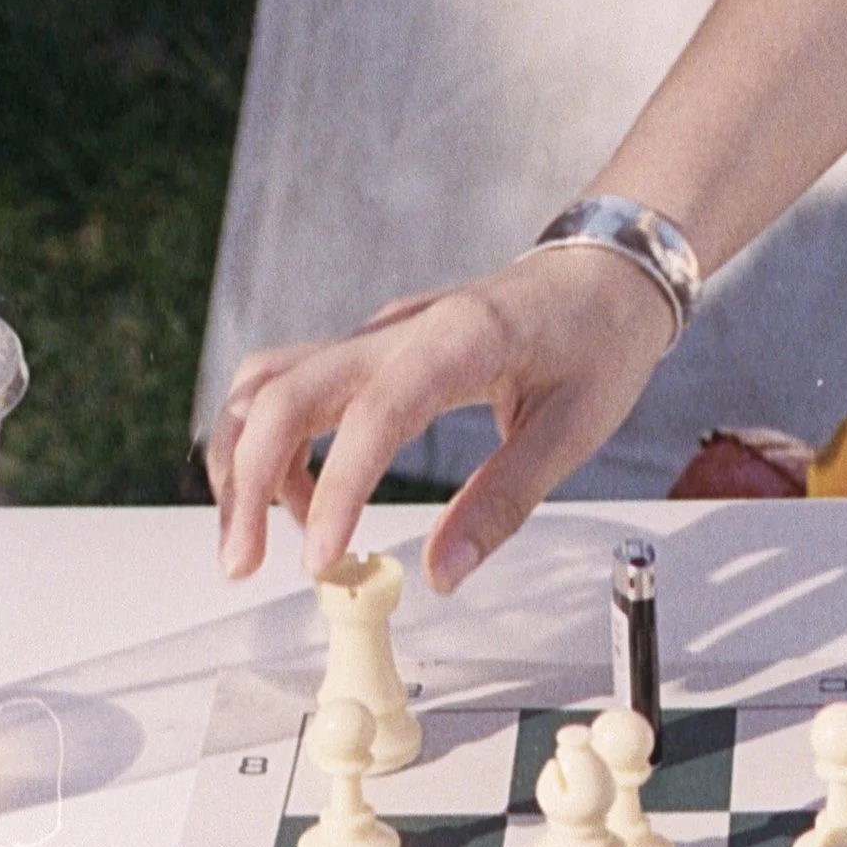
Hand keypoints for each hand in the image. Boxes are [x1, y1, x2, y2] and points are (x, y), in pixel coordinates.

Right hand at [207, 244, 677, 596]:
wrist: (605, 272)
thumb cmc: (599, 337)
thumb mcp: (574, 428)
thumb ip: (503, 501)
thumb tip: (441, 574)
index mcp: (461, 338)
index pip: (376, 413)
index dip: (338, 488)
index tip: (320, 559)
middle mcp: (400, 328)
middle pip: (284, 392)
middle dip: (247, 481)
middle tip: (241, 563)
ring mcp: (375, 334)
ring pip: (268, 384)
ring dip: (245, 460)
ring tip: (263, 536)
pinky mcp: (367, 349)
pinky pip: (290, 387)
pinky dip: (272, 443)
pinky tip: (301, 497)